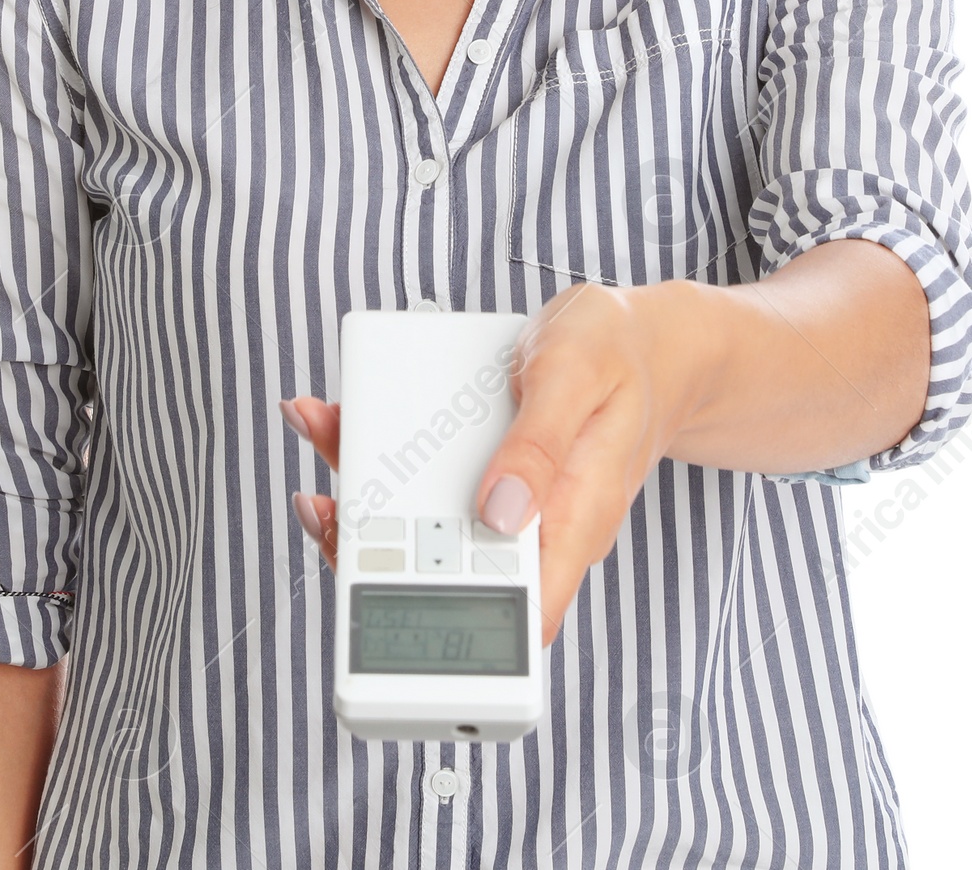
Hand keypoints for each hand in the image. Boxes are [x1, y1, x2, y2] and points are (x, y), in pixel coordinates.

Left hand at [279, 281, 706, 646]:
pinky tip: (347, 421)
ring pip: (426, 530)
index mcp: (572, 521)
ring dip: (366, 495)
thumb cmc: (619, 354)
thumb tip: (498, 514)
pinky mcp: (493, 479)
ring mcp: (511, 506)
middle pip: (447, 576)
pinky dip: (384, 462)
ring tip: (322, 432)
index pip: (516, 618)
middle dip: (374, 548)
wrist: (649, 342)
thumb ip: (540, 445)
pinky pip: (431, 488)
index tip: (381, 600)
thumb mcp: (576, 376)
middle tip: (324, 501)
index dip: (448, 629)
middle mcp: (537, 527)